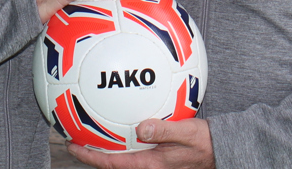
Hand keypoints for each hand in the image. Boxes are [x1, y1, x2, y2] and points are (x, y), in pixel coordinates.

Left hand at [68, 119, 214, 168]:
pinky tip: (115, 133)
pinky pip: (131, 155)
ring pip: (121, 161)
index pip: (113, 163)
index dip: (91, 157)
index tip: (73, 146)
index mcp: (152, 164)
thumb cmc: (205, 142)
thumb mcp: (188, 132)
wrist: (220, 151)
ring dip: (103, 152)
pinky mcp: (156, 159)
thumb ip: (165, 130)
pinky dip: (119, 146)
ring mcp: (152, 165)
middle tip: (72, 141)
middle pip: (112, 165)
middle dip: (91, 155)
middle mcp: (149, 167)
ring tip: (87, 137)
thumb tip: (141, 127)